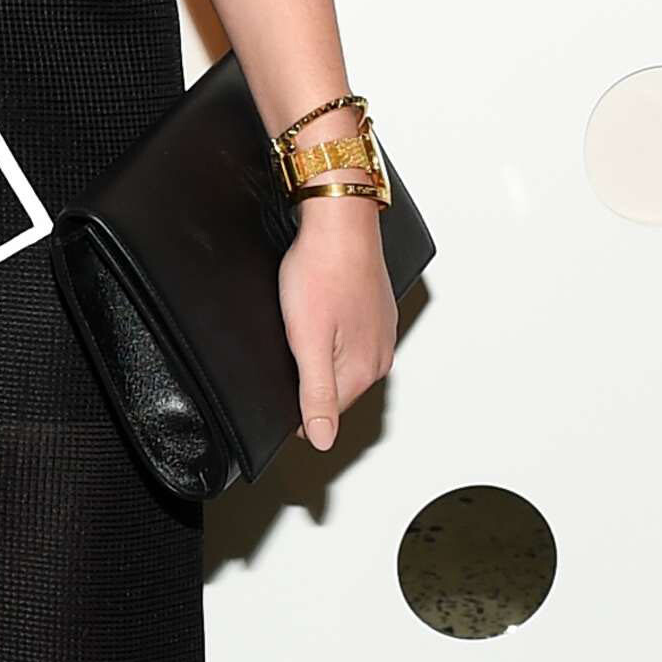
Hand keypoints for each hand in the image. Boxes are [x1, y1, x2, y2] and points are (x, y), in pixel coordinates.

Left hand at [280, 193, 397, 455]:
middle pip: (336, 389)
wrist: (340, 221)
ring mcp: (380, 331)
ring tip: (300, 333)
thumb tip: (322, 439)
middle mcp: (379, 354)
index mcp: (364, 369)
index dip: (297, 409)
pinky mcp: (374, 310)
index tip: (281, 392)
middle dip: (309, 383)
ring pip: (342, 362)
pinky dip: (329, 334)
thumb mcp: (308, 341)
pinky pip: (348, 338)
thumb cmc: (321, 272)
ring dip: (320, 358)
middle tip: (286, 356)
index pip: (326, 413)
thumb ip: (316, 395)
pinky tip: (316, 315)